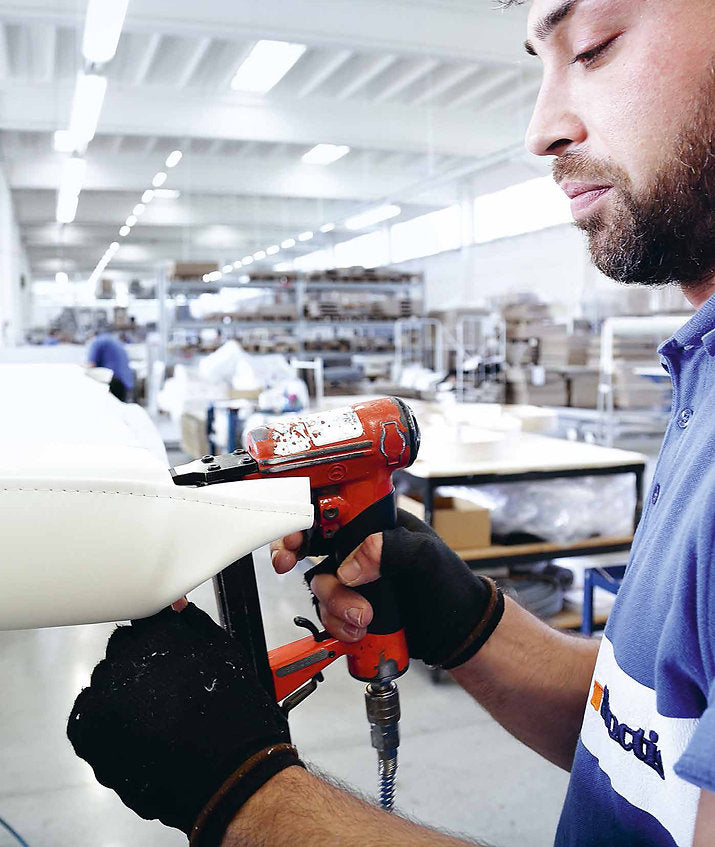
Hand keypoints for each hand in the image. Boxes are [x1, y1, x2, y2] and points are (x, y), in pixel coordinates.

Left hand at [67, 604, 301, 845]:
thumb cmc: (234, 714)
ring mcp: (103, 701)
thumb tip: (175, 608)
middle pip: (121, 651)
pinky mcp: (89, 736)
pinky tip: (130, 729)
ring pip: (103, 682)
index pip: (144, 622)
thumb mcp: (225, 652)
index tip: (168, 657)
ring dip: (121, 692)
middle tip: (165, 690)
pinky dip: (102, 719)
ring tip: (152, 716)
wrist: (230, 774)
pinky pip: (85, 715)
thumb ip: (193, 624)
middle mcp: (124, 663)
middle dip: (139, 664)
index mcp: (157, 637)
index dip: (159, 641)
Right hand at [271, 510, 503, 668]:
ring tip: (363, 617)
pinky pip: (327, 613)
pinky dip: (337, 624)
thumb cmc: (451, 587)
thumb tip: (351, 565)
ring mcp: (355, 579)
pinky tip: (359, 631)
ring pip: (319, 585)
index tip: (294, 536)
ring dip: (333, 603)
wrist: (458, 634)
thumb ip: (390, 549)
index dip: (304, 518)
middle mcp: (360, 548)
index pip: (332, 510)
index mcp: (376, 524)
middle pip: (311, 544)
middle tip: (286, 564)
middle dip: (294, 554)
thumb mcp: (426, 557)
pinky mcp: (352, 607)